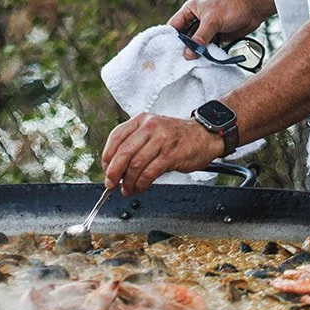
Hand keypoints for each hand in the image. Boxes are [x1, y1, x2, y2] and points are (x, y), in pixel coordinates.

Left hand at [102, 113, 223, 194]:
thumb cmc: (176, 136)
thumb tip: (115, 167)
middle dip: (114, 172)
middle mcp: (150, 127)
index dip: (107, 156)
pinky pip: (150, 173)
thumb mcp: (153, 131)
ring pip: (135, 164)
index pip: (116, 137)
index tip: (105, 170)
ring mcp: (161, 140)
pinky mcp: (171, 154)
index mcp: (142, 120)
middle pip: (123, 152)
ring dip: (128, 182)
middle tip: (111, 184)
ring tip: (127, 189)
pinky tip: (140, 188)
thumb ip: (135, 144)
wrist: (204, 135)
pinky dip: (141, 184)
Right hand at [168, 0, 259, 57]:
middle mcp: (195, 20)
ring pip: (195, 45)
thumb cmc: (231, 8)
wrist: (253, 10)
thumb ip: (200, 38)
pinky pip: (205, 49)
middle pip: (183, 38)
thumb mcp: (212, 21)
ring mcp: (205, 30)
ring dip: (194, 54)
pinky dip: (204, 55)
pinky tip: (202, 64)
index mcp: (189, 11)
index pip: (174, 26)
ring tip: (189, 66)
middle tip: (178, 64)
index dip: (170, 39)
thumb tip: (188, 55)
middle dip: (182, 49)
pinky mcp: (214, 38)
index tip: (166, 54)